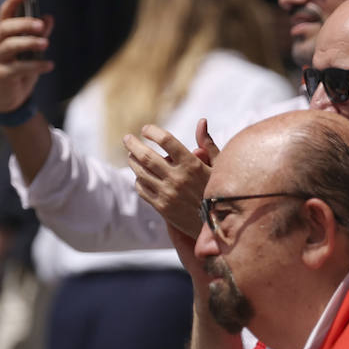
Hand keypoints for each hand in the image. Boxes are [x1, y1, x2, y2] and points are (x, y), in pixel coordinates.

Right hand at [0, 0, 53, 113]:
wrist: (10, 98)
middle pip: (5, 28)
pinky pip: (18, 68)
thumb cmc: (20, 70)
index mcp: (2, 36)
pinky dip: (35, 66)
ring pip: (9, 46)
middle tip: (41, 25)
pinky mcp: (2, 76)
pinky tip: (50, 65)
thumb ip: (40, 34)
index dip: (13, 0)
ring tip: (46, 44)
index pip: (5, 14)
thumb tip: (49, 17)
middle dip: (23, 24)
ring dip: (29, 42)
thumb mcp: (32, 52)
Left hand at [124, 120, 219, 240]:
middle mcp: (178, 178)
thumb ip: (207, 144)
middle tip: (127, 139)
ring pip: (140, 172)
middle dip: (133, 144)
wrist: (219, 227)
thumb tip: (201, 121)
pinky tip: (141, 175)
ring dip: (132, 160)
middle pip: (146, 155)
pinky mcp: (162, 207)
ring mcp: (167, 194)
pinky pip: (142, 188)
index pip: (166, 141)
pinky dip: (138, 179)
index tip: (146, 129)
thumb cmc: (221, 192)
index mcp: (193, 165)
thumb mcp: (219, 167)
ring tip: (131, 155)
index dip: (152, 131)